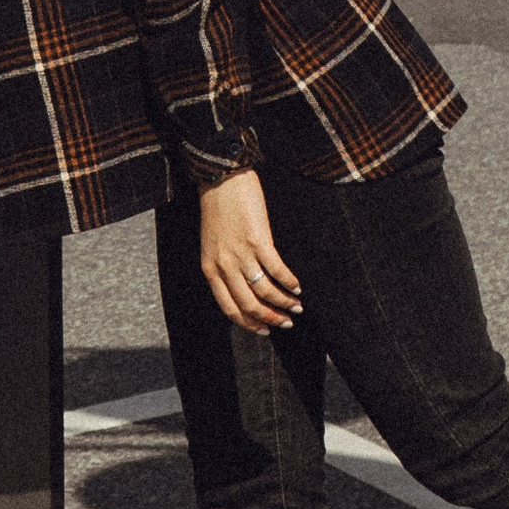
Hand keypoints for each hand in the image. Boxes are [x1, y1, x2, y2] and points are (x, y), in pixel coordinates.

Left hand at [199, 168, 301, 334]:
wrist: (220, 178)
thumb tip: (244, 287)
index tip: (265, 330)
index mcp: (210, 268)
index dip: (249, 323)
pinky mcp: (258, 240)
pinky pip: (277, 270)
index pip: (230, 308)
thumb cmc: (218, 208)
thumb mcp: (212, 244)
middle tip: (287, 323)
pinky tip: (298, 286)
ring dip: (284, 303)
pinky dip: (289, 282)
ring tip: (297, 307)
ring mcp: (240, 253)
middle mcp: (224, 265)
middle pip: (249, 305)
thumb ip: (223, 266)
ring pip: (265, 291)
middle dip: (271, 318)